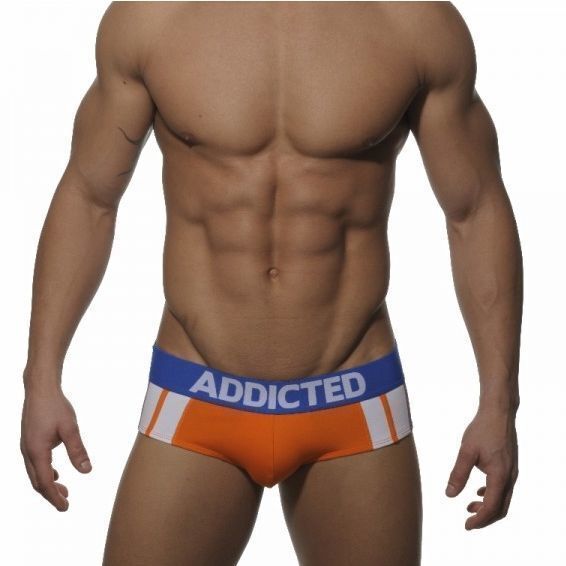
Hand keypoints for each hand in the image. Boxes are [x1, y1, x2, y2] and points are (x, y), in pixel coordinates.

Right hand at [20, 385, 91, 510]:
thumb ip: (77, 450)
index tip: (65, 507)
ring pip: (34, 473)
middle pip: (37, 481)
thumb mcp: (70, 428)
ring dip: (48, 483)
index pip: (44, 482)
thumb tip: (87, 471)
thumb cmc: (55, 406)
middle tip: (66, 503)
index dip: (54, 497)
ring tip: (64, 490)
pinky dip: (44, 472)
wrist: (40, 389)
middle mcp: (28, 451)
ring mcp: (26, 446)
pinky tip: (55, 473)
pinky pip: (35, 463)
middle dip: (51, 494)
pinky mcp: (29, 440)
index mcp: (36, 451)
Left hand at [445, 404, 518, 529]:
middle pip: (501, 508)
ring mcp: (512, 471)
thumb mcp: (466, 452)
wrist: (498, 412)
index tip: (466, 525)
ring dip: (488, 507)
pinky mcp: (509, 465)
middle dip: (485, 518)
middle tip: (468, 522)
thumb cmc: (482, 429)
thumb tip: (450, 495)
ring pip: (503, 499)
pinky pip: (503, 488)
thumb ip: (458, 474)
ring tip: (469, 507)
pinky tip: (478, 492)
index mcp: (500, 476)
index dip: (479, 520)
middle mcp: (510, 477)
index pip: (491, 507)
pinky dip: (491, 495)